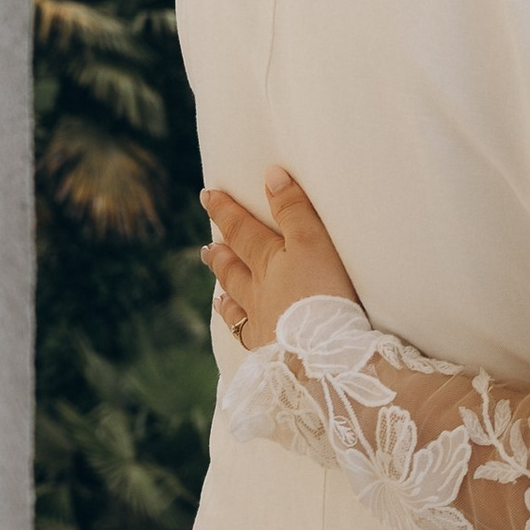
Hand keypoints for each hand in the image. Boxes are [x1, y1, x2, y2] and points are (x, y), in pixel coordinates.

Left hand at [200, 171, 361, 352]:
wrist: (320, 354)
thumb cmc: (322, 293)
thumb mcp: (313, 242)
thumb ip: (294, 210)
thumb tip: (271, 175)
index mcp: (268, 261)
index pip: (242, 230)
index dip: (226, 211)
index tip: (207, 195)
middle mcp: (257, 290)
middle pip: (233, 267)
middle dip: (221, 254)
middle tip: (207, 248)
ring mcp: (261, 321)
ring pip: (236, 302)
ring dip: (226, 290)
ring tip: (216, 289)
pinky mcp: (270, 349)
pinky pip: (246, 334)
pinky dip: (237, 326)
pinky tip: (236, 327)